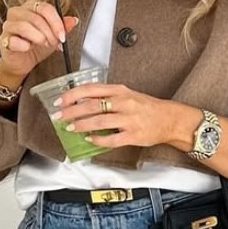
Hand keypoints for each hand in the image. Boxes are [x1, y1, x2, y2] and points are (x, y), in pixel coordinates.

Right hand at [0, 2, 78, 86]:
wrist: (22, 63)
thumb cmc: (36, 46)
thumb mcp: (53, 36)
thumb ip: (63, 27)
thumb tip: (73, 20)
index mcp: (30, 7)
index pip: (44, 8)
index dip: (55, 22)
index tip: (62, 35)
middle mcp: (17, 13)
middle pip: (35, 17)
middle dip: (49, 32)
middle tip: (54, 42)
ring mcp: (8, 26)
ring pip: (23, 26)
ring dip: (38, 37)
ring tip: (43, 44)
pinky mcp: (3, 40)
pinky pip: (13, 40)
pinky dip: (24, 46)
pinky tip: (28, 48)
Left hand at [55, 81, 196, 151]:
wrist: (169, 119)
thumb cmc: (145, 107)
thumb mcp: (126, 95)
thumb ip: (106, 97)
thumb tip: (80, 102)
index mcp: (119, 90)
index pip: (90, 89)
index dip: (72, 95)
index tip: (59, 100)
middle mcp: (123, 103)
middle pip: (92, 105)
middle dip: (71, 111)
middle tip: (59, 116)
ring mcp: (129, 119)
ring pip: (99, 121)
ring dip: (82, 125)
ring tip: (70, 128)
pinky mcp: (133, 135)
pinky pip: (112, 138)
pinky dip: (98, 139)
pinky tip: (89, 139)